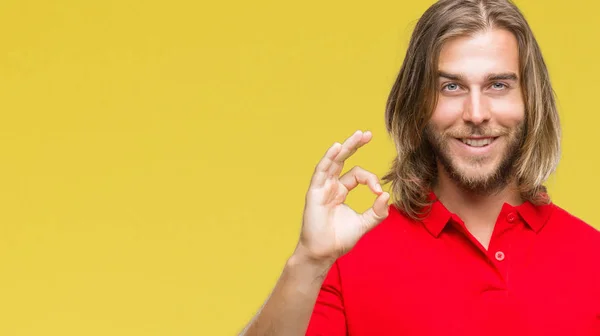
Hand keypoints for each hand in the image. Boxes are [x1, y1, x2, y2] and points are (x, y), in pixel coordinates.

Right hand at [295, 130, 389, 263]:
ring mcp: (322, 188)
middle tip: (367, 134)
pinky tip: (337, 147)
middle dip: (355, 146)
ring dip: (345, 147)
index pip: (357, 175)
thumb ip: (377, 212)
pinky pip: (321, 171)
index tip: (379, 191)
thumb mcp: (364, 223)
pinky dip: (328, 158)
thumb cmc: (339, 239)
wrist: (324, 253)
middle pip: (343, 160)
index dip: (371, 180)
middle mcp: (331, 186)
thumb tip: (387, 196)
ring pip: (333, 161)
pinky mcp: (314, 193)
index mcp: (341, 191)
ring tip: (358, 135)